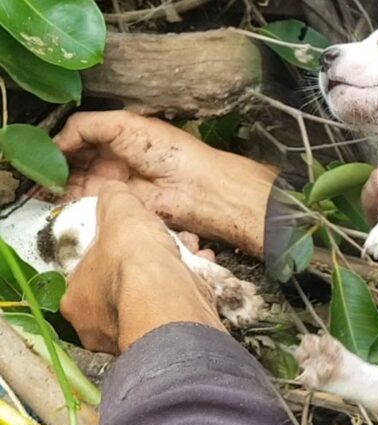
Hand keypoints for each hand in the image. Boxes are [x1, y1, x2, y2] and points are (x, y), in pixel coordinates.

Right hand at [55, 111, 276, 256]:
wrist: (195, 189)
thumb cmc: (171, 152)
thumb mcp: (125, 124)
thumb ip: (87, 126)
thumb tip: (58, 139)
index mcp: (117, 136)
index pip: (78, 136)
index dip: (60, 141)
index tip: (43, 146)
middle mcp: (113, 159)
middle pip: (72, 160)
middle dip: (54, 162)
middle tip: (39, 165)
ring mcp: (113, 183)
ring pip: (74, 182)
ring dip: (57, 181)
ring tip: (45, 179)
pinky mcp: (115, 205)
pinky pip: (85, 202)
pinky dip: (68, 199)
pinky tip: (57, 193)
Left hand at [60, 182, 223, 353]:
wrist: (171, 298)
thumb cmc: (135, 265)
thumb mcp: (119, 212)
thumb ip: (114, 200)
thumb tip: (113, 190)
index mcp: (75, 300)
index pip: (86, 270)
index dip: (110, 248)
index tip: (128, 237)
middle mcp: (99, 326)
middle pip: (121, 285)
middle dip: (146, 259)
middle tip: (160, 242)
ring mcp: (135, 336)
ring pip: (152, 297)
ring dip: (172, 269)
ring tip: (187, 247)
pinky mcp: (168, 337)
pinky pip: (177, 305)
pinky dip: (190, 284)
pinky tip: (198, 266)